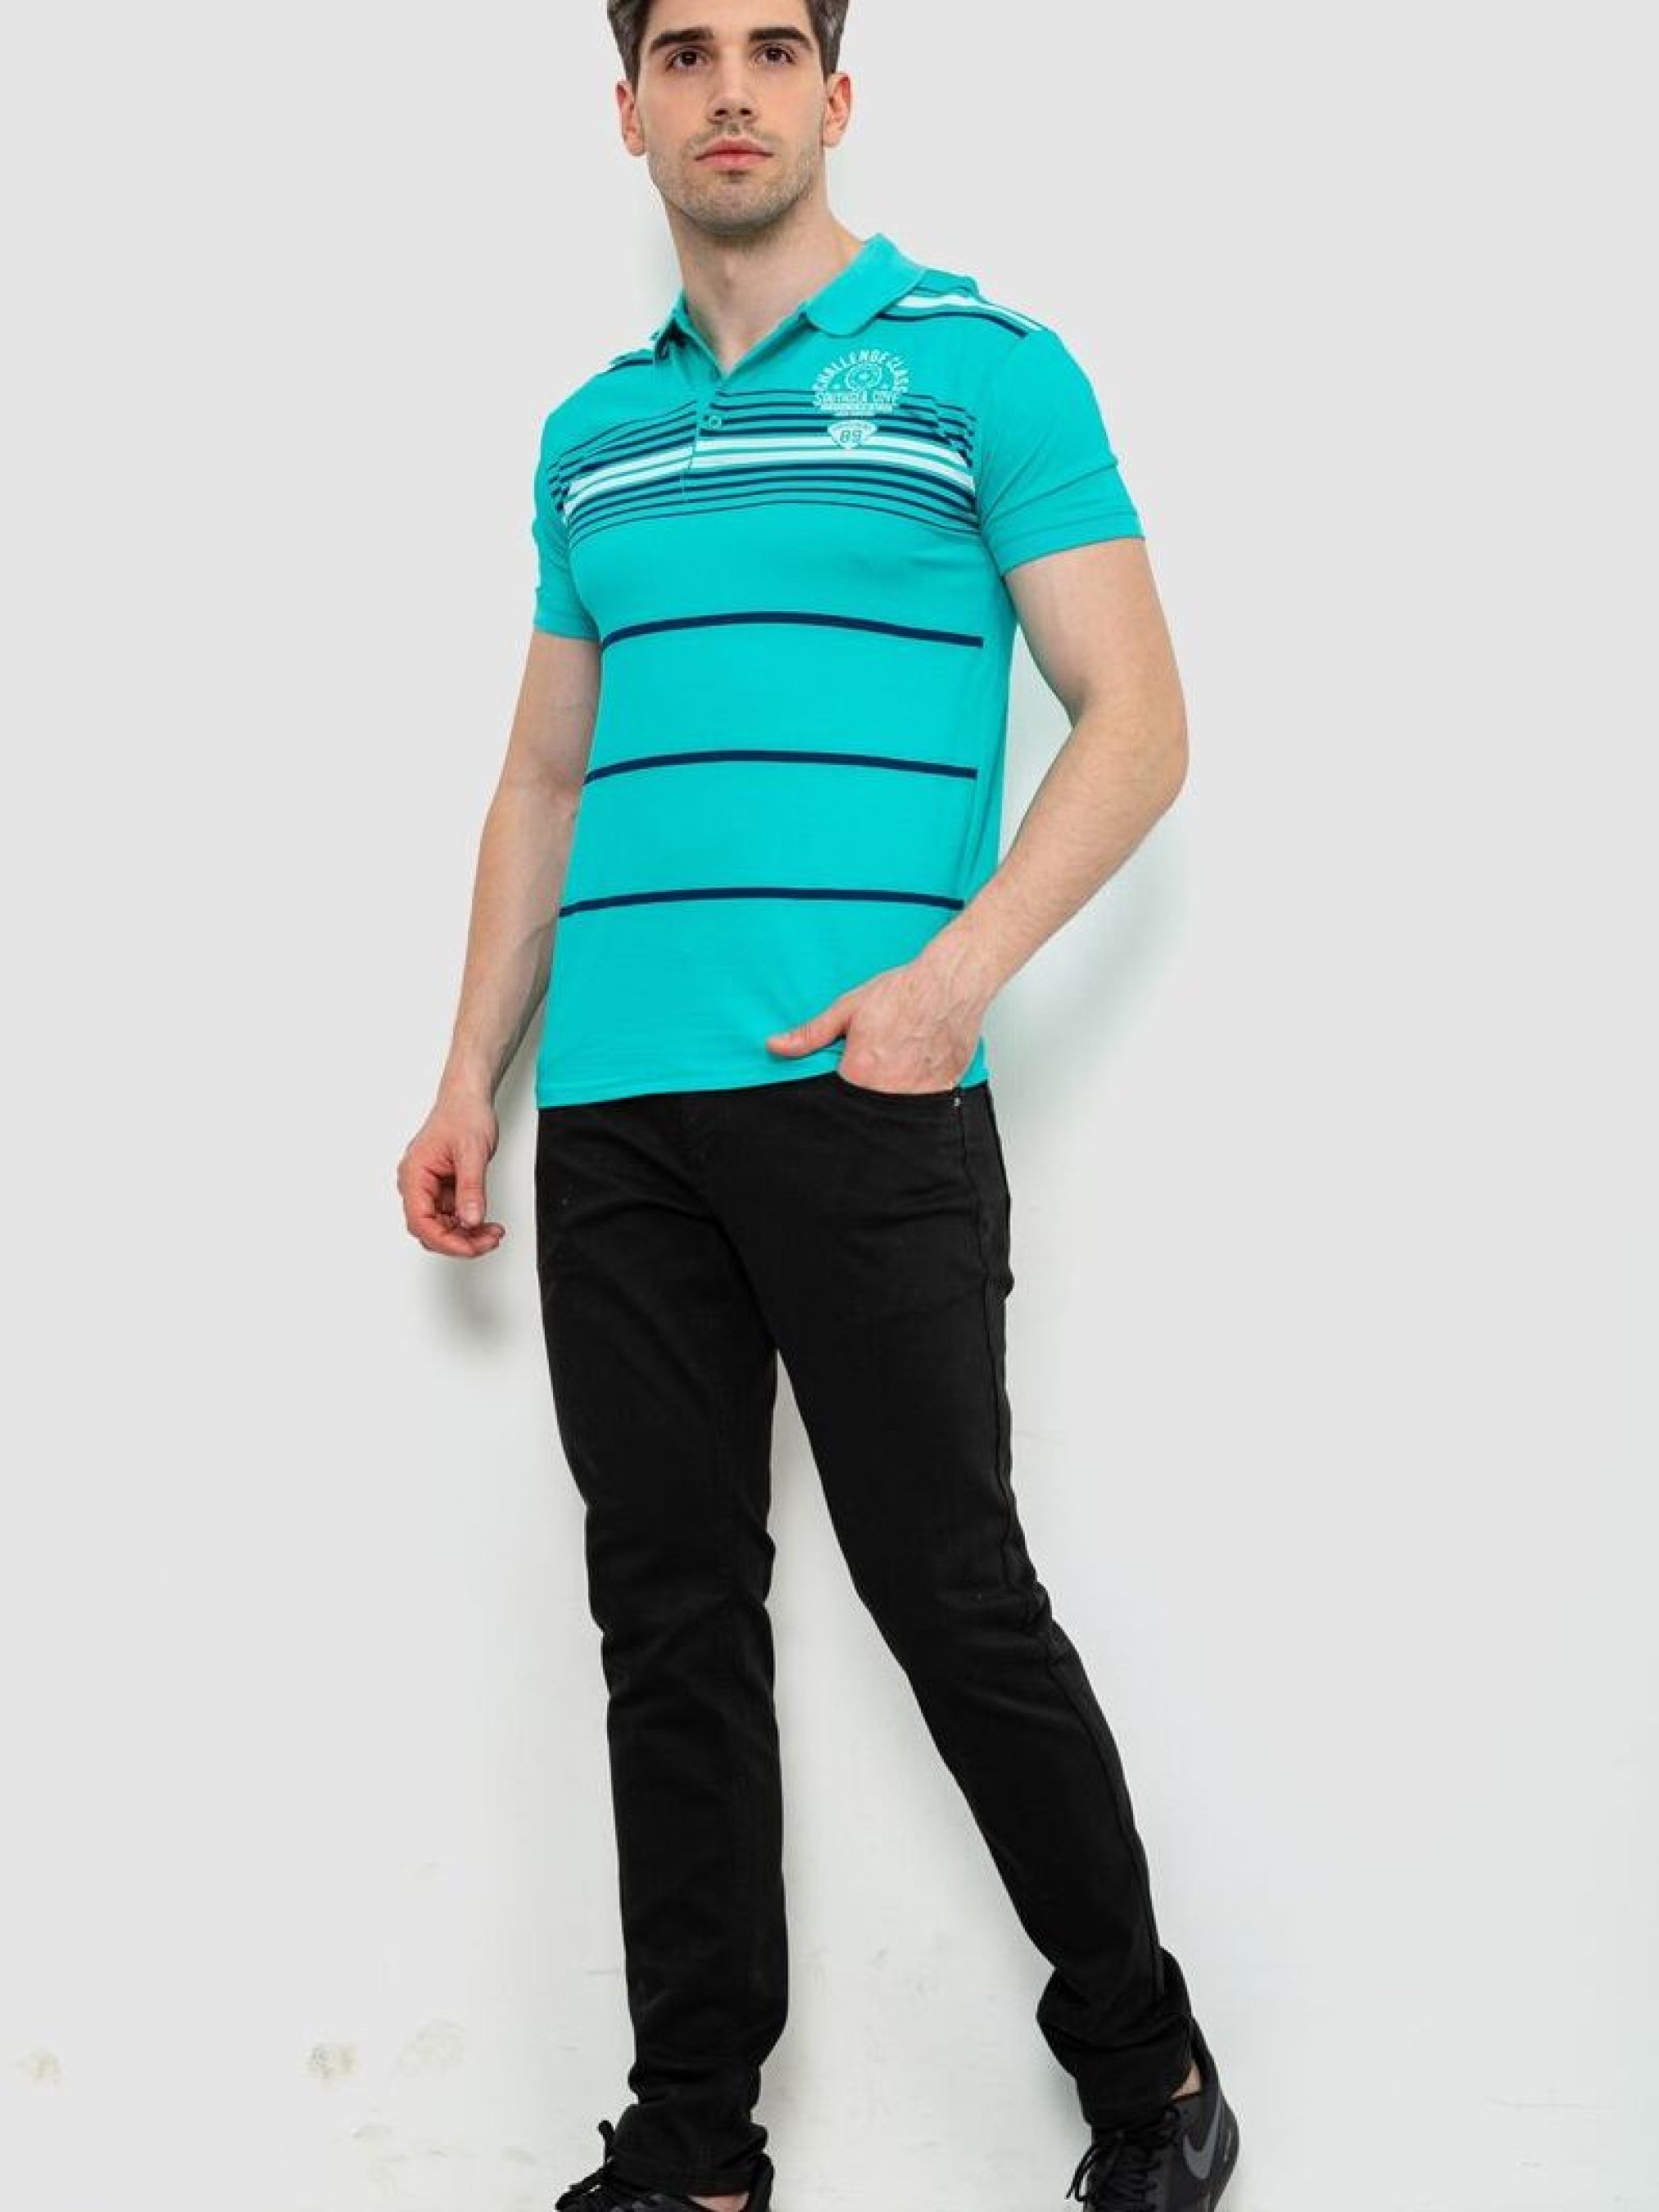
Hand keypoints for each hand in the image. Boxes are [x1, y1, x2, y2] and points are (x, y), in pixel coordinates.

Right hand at [397, 1086, 504, 1257]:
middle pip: (429, 1230)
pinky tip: (485, 1223)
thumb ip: (471, 1188)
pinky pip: (450, 1216)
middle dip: (460, 1241)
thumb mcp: (472, 1152)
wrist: (468, 1099)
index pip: (421, 1221)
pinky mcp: (441, 1188)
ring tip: (492, 1232)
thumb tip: (471, 1219)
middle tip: (489, 1240)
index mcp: (414, 1174)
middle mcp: (416, 1184)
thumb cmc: (464, 1115)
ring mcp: (428, 1187)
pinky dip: (468, 1223)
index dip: (446, 1241)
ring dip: (466, 1235)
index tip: (472, 1247)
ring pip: (440, 1227)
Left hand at [764, 952, 987, 1092]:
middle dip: (865, 1088)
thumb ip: (811, 1034)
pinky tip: (917, 1063)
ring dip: (891, 1089)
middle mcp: (888, 1091)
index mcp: (860, 1074)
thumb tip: (777, 1046)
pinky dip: (916, 1088)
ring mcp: (917, 1095)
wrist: (950, 985)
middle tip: (880, 1057)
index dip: (838, 1086)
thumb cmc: (903, 993)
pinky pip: (921, 1102)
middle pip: (865, 1105)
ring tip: (898, 1058)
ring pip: (892, 1107)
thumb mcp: (847, 1009)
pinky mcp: (941, 1092)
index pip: (835, 1100)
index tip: (846, 1070)